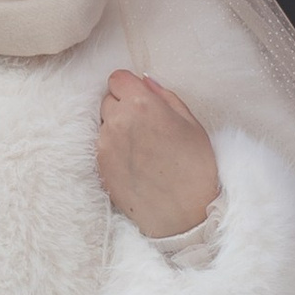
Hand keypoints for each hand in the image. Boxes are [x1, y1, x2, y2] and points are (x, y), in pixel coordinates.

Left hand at [97, 73, 219, 241]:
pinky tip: (135, 162)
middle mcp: (118, 121)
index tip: (141, 98)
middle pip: (108, 99)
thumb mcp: (190, 123)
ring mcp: (105, 145)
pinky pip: (102, 145)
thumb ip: (164, 96)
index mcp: (141, 105)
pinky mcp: (100, 166)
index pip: (117, 78)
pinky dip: (114, 148)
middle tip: (146, 125)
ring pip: (104, 123)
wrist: (185, 215)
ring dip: (117, 128)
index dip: (130, 87)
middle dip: (123, 106)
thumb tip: (144, 82)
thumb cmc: (195, 168)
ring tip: (142, 147)